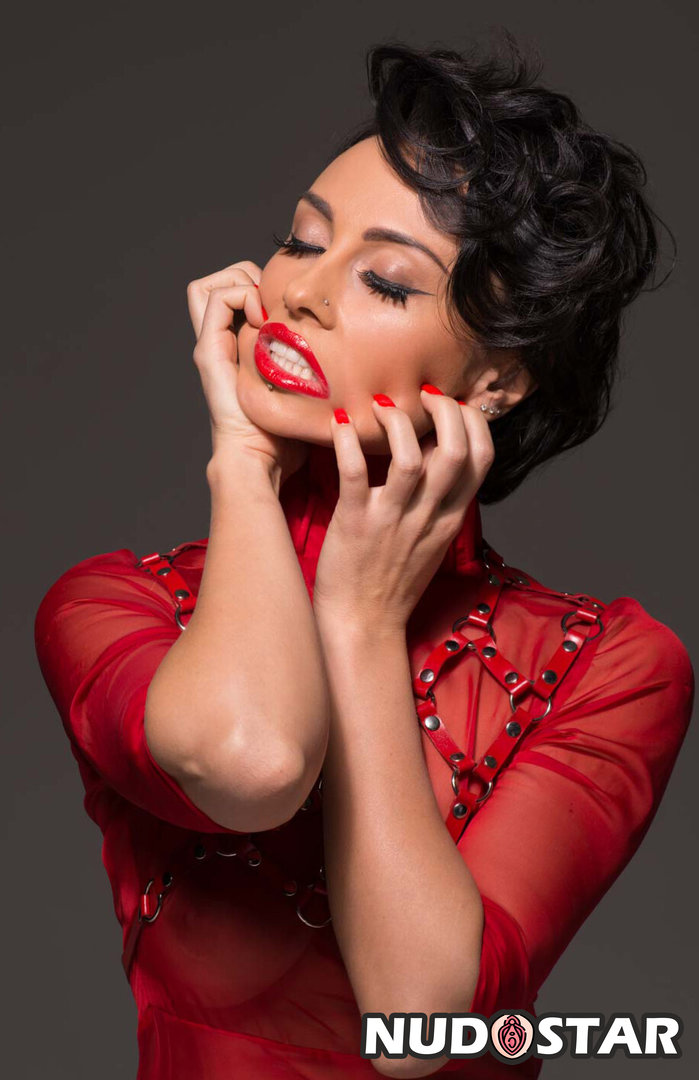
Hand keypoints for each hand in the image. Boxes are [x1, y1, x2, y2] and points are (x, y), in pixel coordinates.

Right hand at [187, 261, 308, 483]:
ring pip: (208, 286)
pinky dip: (240, 295)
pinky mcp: (208, 350)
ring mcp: (210, 345)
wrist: (259, 458)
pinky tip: (261, 316)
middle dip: (245, 276)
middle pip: (216, 287)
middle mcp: (219, 344)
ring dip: (239, 282)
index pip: (238, 300)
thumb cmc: (284, 436)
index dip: (260, 288)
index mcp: (238, 351)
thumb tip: (349, 360)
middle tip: (273, 300)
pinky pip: (214, 298)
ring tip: (264, 307)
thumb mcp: (303, 392)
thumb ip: (311, 372)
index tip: (287, 307)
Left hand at [312, 389, 494, 630]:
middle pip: (455, 451)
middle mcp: (427, 516)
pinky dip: (346, 441)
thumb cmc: (394, 580)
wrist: (363, 625)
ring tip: (380, 405)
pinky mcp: (354, 522)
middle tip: (424, 395)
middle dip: (445, 410)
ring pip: (408, 458)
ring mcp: (391, 520)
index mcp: (450, 518)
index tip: (455, 403)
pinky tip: (338, 424)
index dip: (475, 422)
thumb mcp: (431, 539)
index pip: (482, 459)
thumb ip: (438, 497)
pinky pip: (354, 472)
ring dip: (397, 422)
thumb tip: (433, 447)